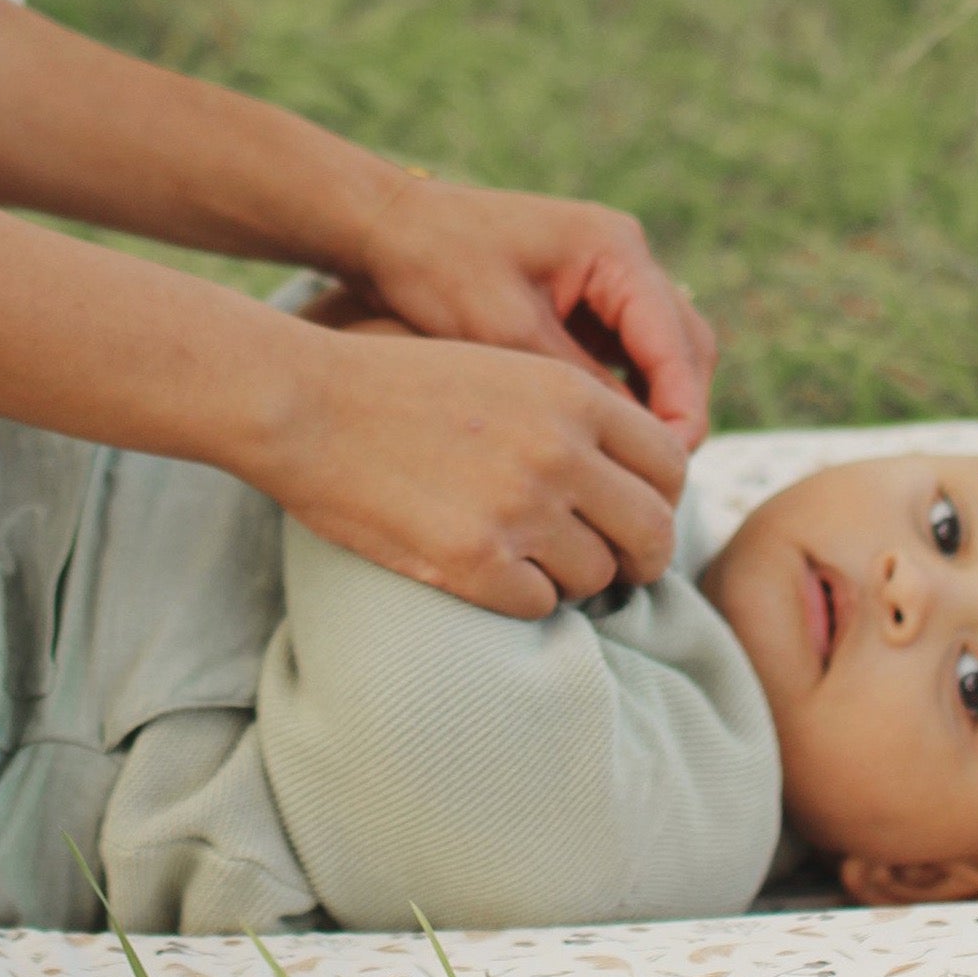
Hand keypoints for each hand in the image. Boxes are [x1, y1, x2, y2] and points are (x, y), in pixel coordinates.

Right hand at [254, 328, 687, 617]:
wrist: (305, 407)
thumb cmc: (393, 386)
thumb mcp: (503, 370)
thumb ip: (570, 414)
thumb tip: (626, 475)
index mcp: (574, 396)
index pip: (671, 463)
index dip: (662, 499)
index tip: (636, 516)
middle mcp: (561, 452)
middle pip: (652, 531)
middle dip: (642, 558)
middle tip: (617, 569)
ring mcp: (521, 508)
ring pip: (597, 577)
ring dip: (572, 580)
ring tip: (529, 561)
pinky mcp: (475, 561)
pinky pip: (539, 606)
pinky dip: (521, 600)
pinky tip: (486, 574)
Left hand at [339, 178, 717, 450]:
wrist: (383, 229)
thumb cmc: (436, 268)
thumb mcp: (508, 334)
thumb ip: (577, 385)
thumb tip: (635, 444)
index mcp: (615, 250)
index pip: (677, 343)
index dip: (681, 411)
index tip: (667, 469)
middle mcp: (622, 257)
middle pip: (684, 348)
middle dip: (677, 412)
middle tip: (657, 479)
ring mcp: (604, 276)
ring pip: (659, 354)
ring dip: (654, 407)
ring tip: (632, 469)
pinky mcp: (579, 298)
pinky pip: (622, 353)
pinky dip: (621, 395)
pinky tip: (600, 442)